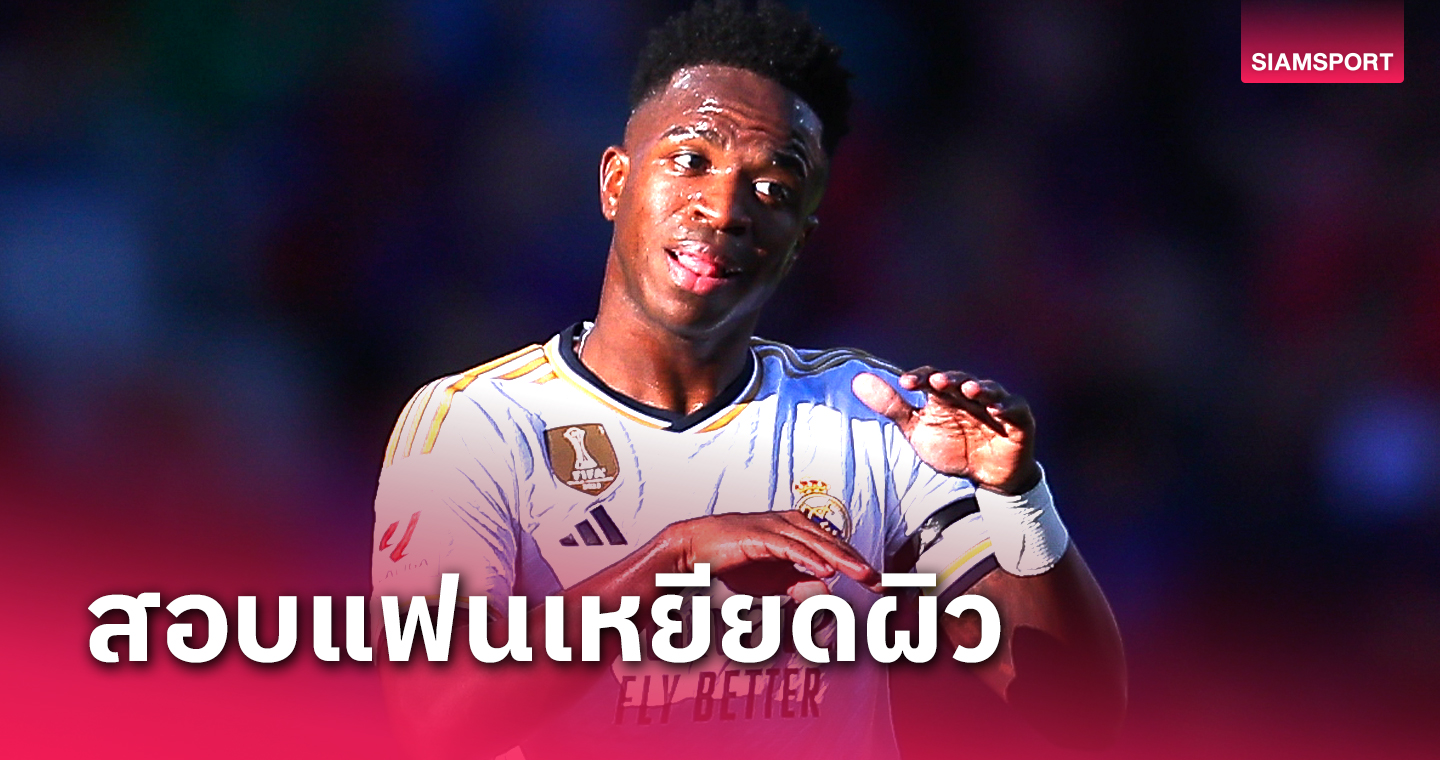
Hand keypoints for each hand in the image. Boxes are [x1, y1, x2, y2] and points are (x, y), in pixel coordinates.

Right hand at [666, 512, 882, 596]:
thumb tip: (827, 590)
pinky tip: (825, 570)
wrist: (694, 550)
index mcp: (796, 532)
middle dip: (858, 564)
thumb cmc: (734, 562)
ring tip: (862, 576)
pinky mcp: (758, 535)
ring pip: (815, 543)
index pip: (834, 548)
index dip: (857, 565)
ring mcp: (774, 527)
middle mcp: (789, 524)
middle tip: (881, 583)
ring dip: (841, 560)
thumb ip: (800, 584)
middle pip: (831, 543)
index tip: (879, 585)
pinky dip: (808, 558)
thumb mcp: (774, 580)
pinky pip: (788, 547)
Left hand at [852, 367, 1039, 494]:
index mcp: (944, 395)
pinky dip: (1005, 407)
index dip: (919, 377)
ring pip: (988, 390)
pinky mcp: (1018, 420)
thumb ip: (892, 406)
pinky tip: (996, 410)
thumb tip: (857, 380)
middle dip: (949, 380)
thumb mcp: (917, 431)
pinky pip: (1013, 409)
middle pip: (959, 380)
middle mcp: (969, 395)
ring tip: (968, 390)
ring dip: (979, 388)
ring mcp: (995, 405)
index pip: (930, 378)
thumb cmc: (951, 448)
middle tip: (936, 381)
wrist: (986, 476)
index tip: (905, 383)